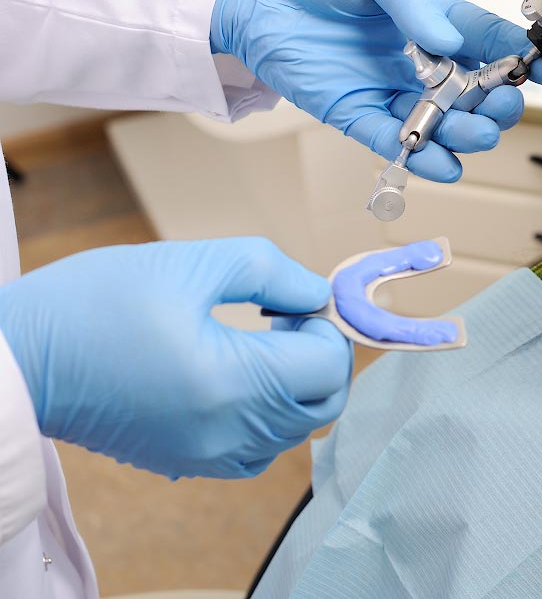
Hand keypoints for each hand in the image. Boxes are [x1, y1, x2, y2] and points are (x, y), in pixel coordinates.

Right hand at [0, 238, 351, 478]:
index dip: (323, 325)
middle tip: (283, 319)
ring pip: (295, 431)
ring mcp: (207, 455)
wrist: (17, 359)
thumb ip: (270, 272)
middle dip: (320, 356)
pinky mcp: (185, 461)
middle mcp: (227, 432)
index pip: (328, 365)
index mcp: (232, 384)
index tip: (290, 303)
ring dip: (297, 386)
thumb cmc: (91, 305)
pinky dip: (268, 417)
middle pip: (322, 404)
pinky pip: (257, 450)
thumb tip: (317, 292)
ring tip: (256, 343)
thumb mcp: (188, 263)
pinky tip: (237, 378)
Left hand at [210, 0, 541, 180]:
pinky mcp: (353, 113)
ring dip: (466, 135)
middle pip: (475, 93)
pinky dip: (421, 158)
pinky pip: (394, 143)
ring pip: (442, 125)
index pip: (489, 41)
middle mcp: (415, 59)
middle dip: (499, 104)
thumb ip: (412, 1)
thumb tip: (450, 39)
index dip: (527, 58)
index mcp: (429, 18)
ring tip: (472, 133)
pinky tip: (443, 164)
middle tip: (502, 103)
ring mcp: (386, 89)